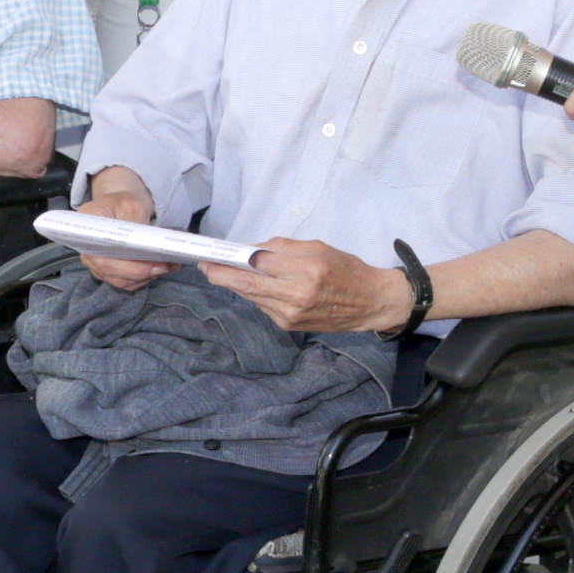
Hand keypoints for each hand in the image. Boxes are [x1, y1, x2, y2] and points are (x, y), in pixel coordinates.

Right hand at [73, 179, 163, 292]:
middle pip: (113, 274)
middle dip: (142, 273)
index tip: (148, 265)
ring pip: (123, 281)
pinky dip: (148, 277)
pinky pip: (130, 282)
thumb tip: (146, 242)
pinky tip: (165, 266)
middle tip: (165, 266)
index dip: (125, 267)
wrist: (116, 209)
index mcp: (85, 232)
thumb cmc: (119, 204)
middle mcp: (88, 254)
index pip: (102, 259)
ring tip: (169, 264)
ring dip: (148, 276)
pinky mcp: (111, 273)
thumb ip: (134, 220)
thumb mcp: (127, 203)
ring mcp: (98, 266)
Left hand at [202, 236, 411, 335]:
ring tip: (221, 271)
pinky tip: (253, 285)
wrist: (369, 303)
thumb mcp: (316, 247)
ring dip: (236, 284)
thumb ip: (282, 248)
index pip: (258, 263)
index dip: (233, 258)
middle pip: (247, 284)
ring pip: (251, 296)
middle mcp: (296, 295)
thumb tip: (251, 249)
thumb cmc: (345, 269)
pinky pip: (262, 305)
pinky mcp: (288, 325)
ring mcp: (290, 314)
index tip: (214, 253)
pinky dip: (254, 294)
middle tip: (204, 265)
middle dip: (220, 275)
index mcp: (306, 270)